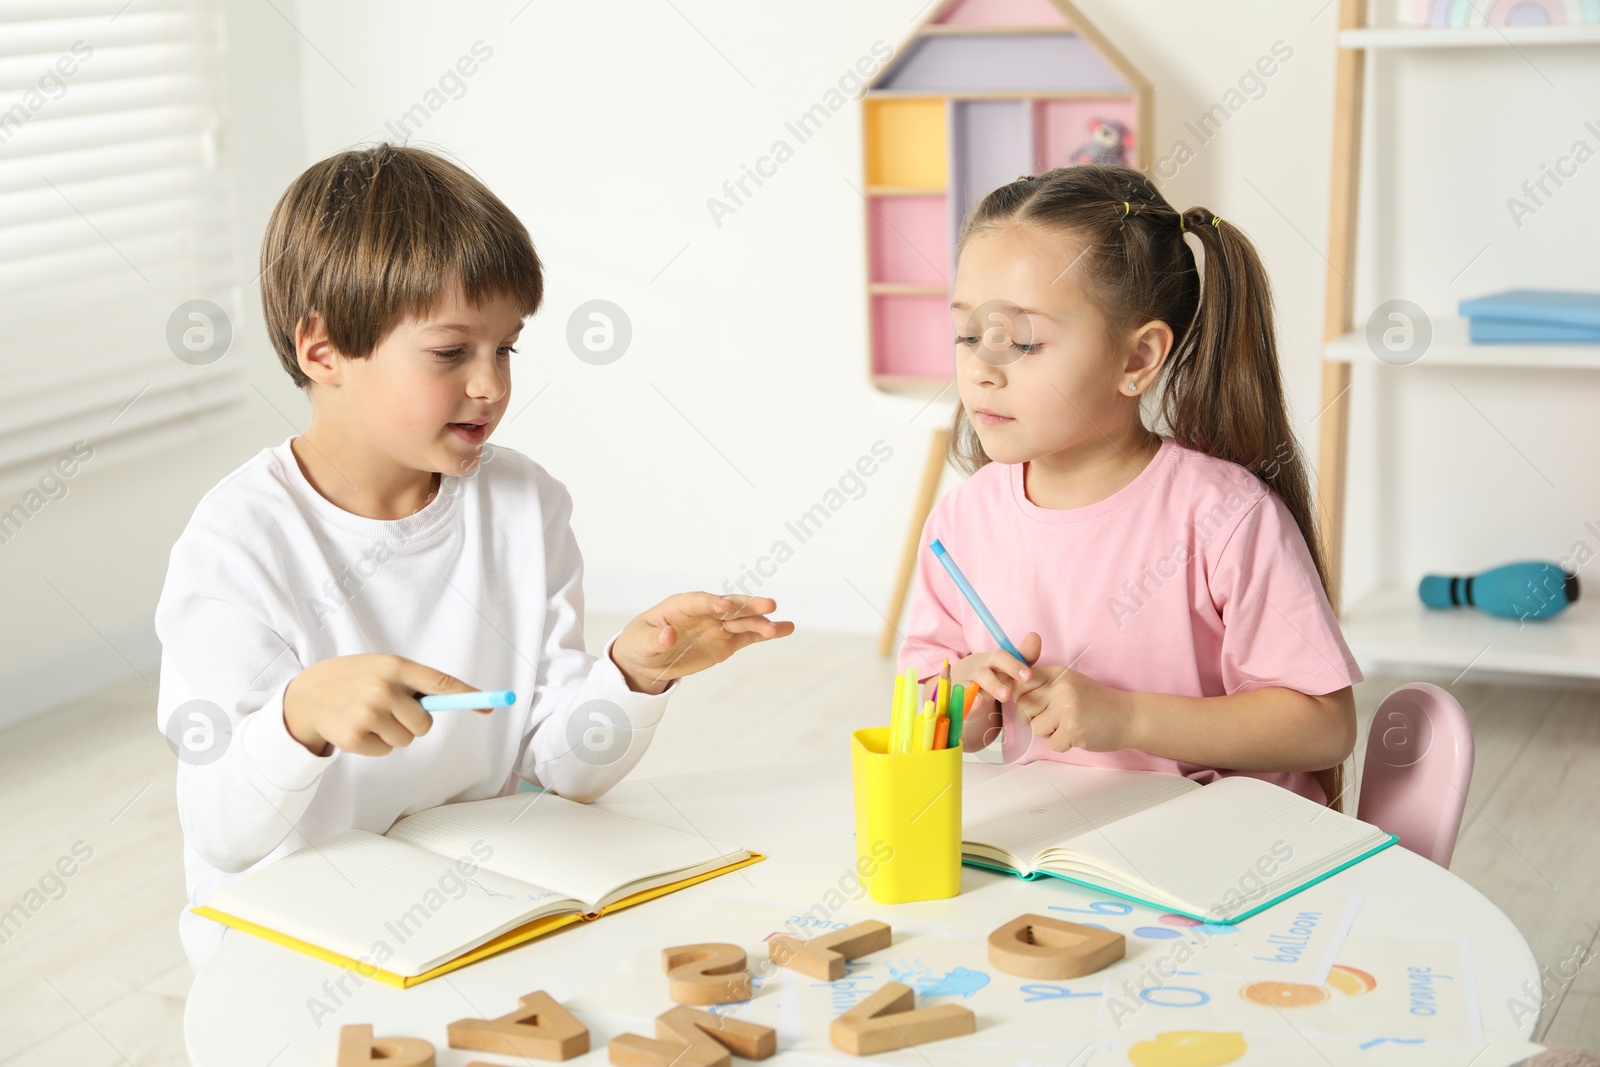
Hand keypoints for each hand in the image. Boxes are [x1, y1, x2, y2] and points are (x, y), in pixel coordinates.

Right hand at [283, 654, 482, 756]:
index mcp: (394, 666)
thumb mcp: (382, 668)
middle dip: (413, 723)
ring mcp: (367, 714)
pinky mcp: (354, 738)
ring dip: (393, 734)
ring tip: (369, 717)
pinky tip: (357, 729)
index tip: (492, 705)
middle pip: (424, 724)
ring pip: (406, 740)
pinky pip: (386, 751)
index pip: (441, 683)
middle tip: (390, 711)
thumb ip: (413, 682)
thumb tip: (457, 699)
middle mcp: (382, 688)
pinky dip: (375, 745)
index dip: (468, 695)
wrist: (307, 694)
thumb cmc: (355, 679)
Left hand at [611, 593, 793, 694]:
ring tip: (782, 627)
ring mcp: (718, 626)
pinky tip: (786, 629)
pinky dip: (765, 633)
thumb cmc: (640, 644)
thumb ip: (655, 640)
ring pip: (743, 621)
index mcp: (681, 606)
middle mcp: (705, 612)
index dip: (713, 602)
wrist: (648, 660)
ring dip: (761, 623)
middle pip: (729, 606)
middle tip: (770, 605)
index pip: (700, 601)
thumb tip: (668, 636)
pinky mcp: (726, 642)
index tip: (726, 606)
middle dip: (747, 605)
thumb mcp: (641, 643)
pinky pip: (748, 636)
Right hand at [947, 632, 1041, 750]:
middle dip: (995, 684)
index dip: (1014, 666)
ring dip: (976, 695)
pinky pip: (960, 703)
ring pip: (970, 688)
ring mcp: (966, 684)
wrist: (963, 682)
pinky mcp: (959, 700)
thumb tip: (1035, 635)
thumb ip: (1025, 654)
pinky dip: (964, 705)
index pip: (1002, 658)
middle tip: (1007, 695)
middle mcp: (978, 670)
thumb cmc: (994, 673)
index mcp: (992, 660)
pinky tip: (969, 707)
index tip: (1028, 676)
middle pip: (984, 675)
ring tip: (983, 701)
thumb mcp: (1009, 665)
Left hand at [1013, 664, 1133, 752]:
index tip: (1034, 706)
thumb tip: (1009, 693)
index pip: (1019, 684)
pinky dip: (1064, 744)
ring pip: (1036, 728)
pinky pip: (1053, 744)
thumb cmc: (1096, 703)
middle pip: (1023, 707)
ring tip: (1069, 725)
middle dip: (1033, 718)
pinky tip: (1079, 734)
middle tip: (1054, 718)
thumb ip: (1042, 686)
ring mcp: (1067, 707)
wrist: (1129, 716)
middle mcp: (1060, 686)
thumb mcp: (1069, 683)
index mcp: (1057, 673)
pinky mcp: (1074, 728)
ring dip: (1050, 733)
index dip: (1021, 699)